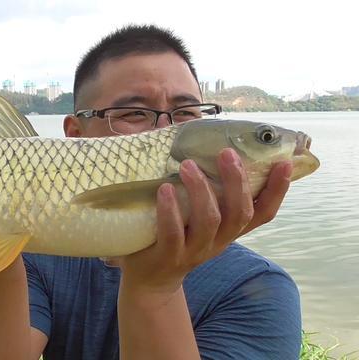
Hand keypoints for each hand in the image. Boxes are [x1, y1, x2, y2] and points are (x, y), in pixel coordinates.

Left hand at [118, 148, 292, 294]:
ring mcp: (194, 251)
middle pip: (239, 214)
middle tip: (227, 153)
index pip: (263, 214)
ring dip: (200, 190)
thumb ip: (208, 192)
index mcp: (230, 231)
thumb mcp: (197, 218)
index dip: (276, 191)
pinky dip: (170, 211)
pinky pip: (173, 233)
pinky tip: (165, 190)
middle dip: (236, 182)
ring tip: (187, 165)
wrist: (151, 280)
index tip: (283, 164)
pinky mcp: (168, 257)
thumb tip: (202, 147)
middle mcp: (218, 242)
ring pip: (209, 221)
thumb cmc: (176, 237)